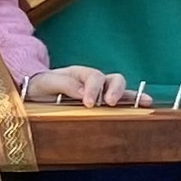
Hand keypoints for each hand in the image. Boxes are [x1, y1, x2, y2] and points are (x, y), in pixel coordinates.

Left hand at [23, 64, 138, 106]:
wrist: (35, 91)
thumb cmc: (38, 86)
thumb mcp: (43, 83)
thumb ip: (62, 84)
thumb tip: (83, 92)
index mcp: (79, 74)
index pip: (93, 77)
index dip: (93, 89)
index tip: (88, 103)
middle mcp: (93, 81)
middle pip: (113, 79)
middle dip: (115, 90)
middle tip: (110, 103)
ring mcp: (100, 91)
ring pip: (121, 88)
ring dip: (131, 96)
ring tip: (143, 103)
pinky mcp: (102, 103)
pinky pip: (121, 101)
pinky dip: (133, 103)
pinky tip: (145, 106)